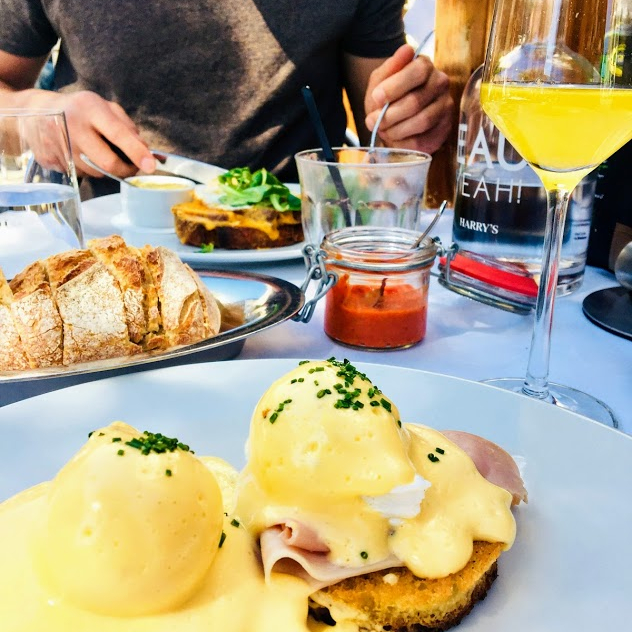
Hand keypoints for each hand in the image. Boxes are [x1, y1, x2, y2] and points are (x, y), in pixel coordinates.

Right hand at [35, 90, 155, 177]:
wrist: (36, 112)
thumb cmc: (81, 111)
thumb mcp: (105, 108)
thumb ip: (128, 128)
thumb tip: (146, 152)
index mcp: (89, 107)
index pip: (117, 133)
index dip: (136, 152)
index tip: (151, 165)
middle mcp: (72, 126)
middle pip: (107, 162)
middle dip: (126, 170)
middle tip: (133, 167)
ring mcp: (59, 145)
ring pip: (96, 173)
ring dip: (106, 169)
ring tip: (100, 152)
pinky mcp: (51, 161)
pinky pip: (81, 175)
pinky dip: (89, 170)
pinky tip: (83, 155)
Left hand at [364, 44, 453, 153]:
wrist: (395, 120)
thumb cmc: (388, 97)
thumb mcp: (381, 80)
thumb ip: (390, 67)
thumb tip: (407, 49)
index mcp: (424, 66)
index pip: (417, 72)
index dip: (395, 87)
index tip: (376, 98)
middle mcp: (440, 84)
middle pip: (416, 101)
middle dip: (389, 115)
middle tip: (372, 121)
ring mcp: (445, 107)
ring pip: (421, 122)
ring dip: (395, 130)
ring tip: (382, 130)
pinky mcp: (443, 129)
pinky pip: (423, 140)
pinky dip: (403, 143)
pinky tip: (394, 138)